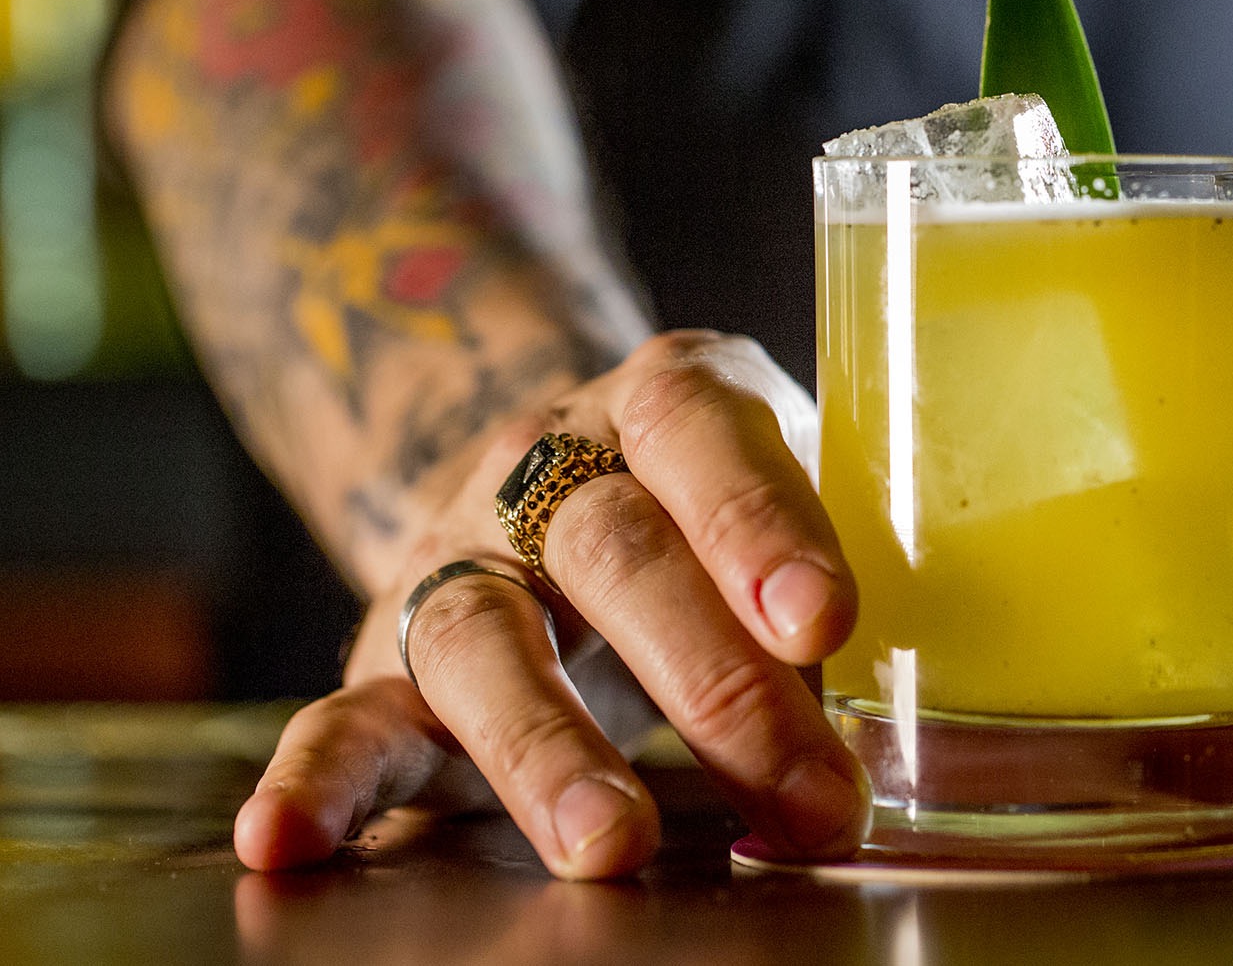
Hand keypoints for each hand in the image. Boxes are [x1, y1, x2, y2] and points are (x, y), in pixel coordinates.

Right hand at [232, 331, 867, 879]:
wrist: (552, 473)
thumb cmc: (717, 505)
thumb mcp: (791, 490)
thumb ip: (838, 578)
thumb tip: (929, 736)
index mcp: (668, 403)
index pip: (707, 437)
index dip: (760, 522)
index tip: (823, 618)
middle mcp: (550, 470)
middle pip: (616, 556)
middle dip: (714, 682)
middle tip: (805, 791)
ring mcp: (461, 560)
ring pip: (486, 642)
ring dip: (550, 751)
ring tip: (614, 844)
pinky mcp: (388, 660)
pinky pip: (342, 716)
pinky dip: (314, 784)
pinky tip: (285, 846)